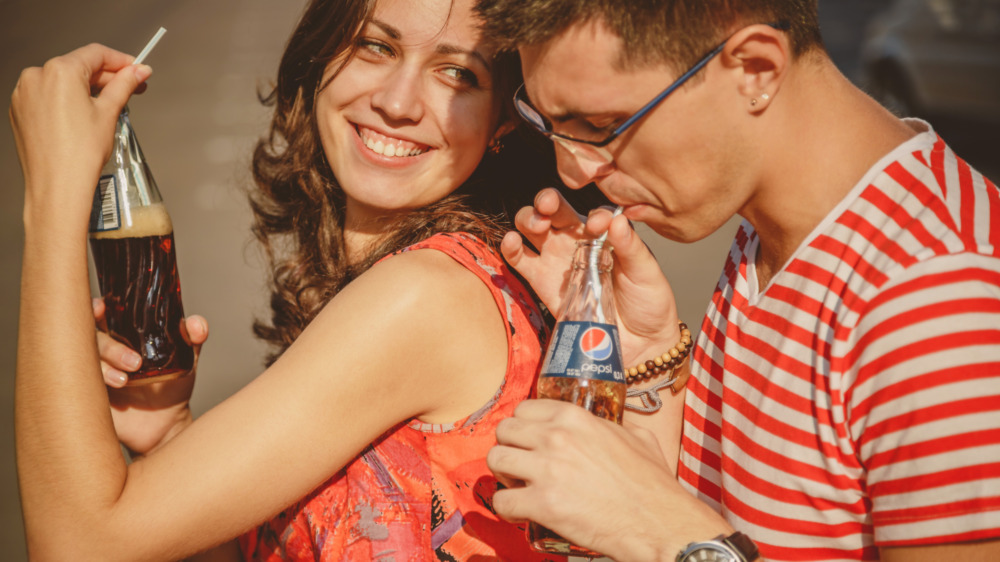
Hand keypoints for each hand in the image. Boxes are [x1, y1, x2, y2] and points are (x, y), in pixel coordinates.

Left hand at [10, 43, 150, 222]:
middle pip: (78, 66)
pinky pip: (48, 96)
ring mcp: (24, 94)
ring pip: (62, 81)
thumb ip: (124, 85)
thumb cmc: (80, 154)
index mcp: (59, 71)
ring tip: (108, 106)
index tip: (135, 70)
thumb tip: (138, 71)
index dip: (121, 61)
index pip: (96, 54)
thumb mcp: (109, 113)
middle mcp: (36, 76)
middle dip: (106, 77)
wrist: (58, 186)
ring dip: (86, 88)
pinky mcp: (20, 110)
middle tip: (129, 88)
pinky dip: (67, 100)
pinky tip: (84, 116)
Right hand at [94, 298, 206, 455]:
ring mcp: (91, 373)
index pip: (97, 314)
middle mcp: (101, 351)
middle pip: (89, 337)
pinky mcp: (86, 395)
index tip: (100, 308)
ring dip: (104, 368)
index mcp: (119, 335)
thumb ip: (192, 339)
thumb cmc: (171, 386)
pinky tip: (108, 391)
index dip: (93, 307)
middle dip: (110, 346)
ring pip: (82, 361)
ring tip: (126, 381)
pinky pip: (76, 386)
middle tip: (135, 363)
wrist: (165, 425)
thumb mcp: (186, 359)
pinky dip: (90, 386)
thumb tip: (196, 324)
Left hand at [487, 399, 731, 561]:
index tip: (529, 443)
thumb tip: (607, 426)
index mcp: (574, 416)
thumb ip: (612, 425)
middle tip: (521, 466)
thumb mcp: (636, 437)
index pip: (523, 409)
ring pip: (495, 460)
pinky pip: (501, 501)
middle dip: (509, 448)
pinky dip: (506, 509)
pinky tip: (520, 513)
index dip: (524, 428)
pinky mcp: (543, 503)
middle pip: (504, 431)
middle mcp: (556, 437)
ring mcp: (547, 469)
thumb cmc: (652, 483)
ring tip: (518, 488)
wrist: (658, 522)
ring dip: (503, 476)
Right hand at [502, 188, 682, 364]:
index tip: (597, 225)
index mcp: (605, 235)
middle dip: (547, 202)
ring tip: (536, 224)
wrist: (638, 344)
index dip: (592, 215)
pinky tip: (511, 241)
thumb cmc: (648, 303)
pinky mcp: (541, 282)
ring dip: (528, 219)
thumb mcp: (647, 272)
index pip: (593, 214)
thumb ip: (632, 247)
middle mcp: (577, 242)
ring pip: (533, 228)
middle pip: (555, 211)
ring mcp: (557, 260)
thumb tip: (617, 220)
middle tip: (548, 208)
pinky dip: (510, 248)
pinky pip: (520, 260)